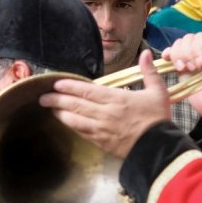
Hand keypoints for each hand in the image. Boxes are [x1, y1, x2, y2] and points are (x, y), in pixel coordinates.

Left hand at [39, 50, 170, 157]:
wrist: (159, 149)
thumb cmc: (158, 119)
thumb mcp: (158, 92)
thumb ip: (149, 72)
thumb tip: (147, 53)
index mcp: (117, 99)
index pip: (87, 90)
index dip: (69, 86)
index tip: (56, 83)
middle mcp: (105, 113)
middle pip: (75, 104)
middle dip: (56, 99)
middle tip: (42, 96)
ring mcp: (101, 129)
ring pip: (74, 119)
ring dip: (59, 113)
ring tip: (48, 107)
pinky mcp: (101, 142)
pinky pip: (81, 132)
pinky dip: (71, 125)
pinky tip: (64, 121)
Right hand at [162, 33, 201, 127]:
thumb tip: (201, 58)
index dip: (197, 48)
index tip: (198, 63)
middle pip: (188, 40)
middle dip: (186, 53)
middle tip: (191, 69)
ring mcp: (191, 57)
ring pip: (178, 45)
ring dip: (177, 55)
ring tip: (183, 69)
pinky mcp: (181, 66)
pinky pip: (171, 54)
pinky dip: (167, 54)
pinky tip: (166, 59)